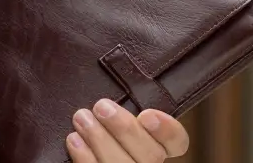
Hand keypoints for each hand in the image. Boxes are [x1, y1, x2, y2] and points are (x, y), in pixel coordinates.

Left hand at [67, 100, 188, 161]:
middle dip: (124, 129)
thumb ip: (130, 112)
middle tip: (102, 106)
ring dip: (99, 140)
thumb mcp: (126, 120)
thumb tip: (114, 95)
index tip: (148, 113)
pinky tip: (74, 139)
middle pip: (150, 155)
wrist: (101, 153)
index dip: (168, 129)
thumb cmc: (109, 135)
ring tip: (82, 117)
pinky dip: (84, 157)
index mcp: (160, 149)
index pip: (178, 143)